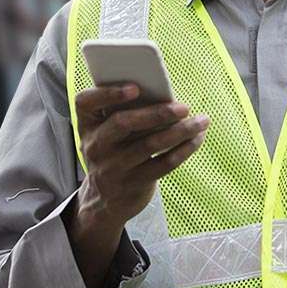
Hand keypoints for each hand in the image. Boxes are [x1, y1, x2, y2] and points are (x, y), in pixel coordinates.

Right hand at [64, 83, 208, 287]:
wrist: (105, 199)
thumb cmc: (113, 150)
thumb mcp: (105, 132)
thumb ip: (123, 111)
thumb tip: (165, 93)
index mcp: (87, 124)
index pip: (84, 103)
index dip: (108, 93)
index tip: (135, 88)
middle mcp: (96, 145)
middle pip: (123, 123)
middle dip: (157, 113)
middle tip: (184, 107)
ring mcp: (114, 166)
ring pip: (150, 144)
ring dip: (181, 130)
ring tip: (202, 121)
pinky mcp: (134, 183)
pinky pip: (164, 164)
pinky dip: (185, 149)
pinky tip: (197, 138)